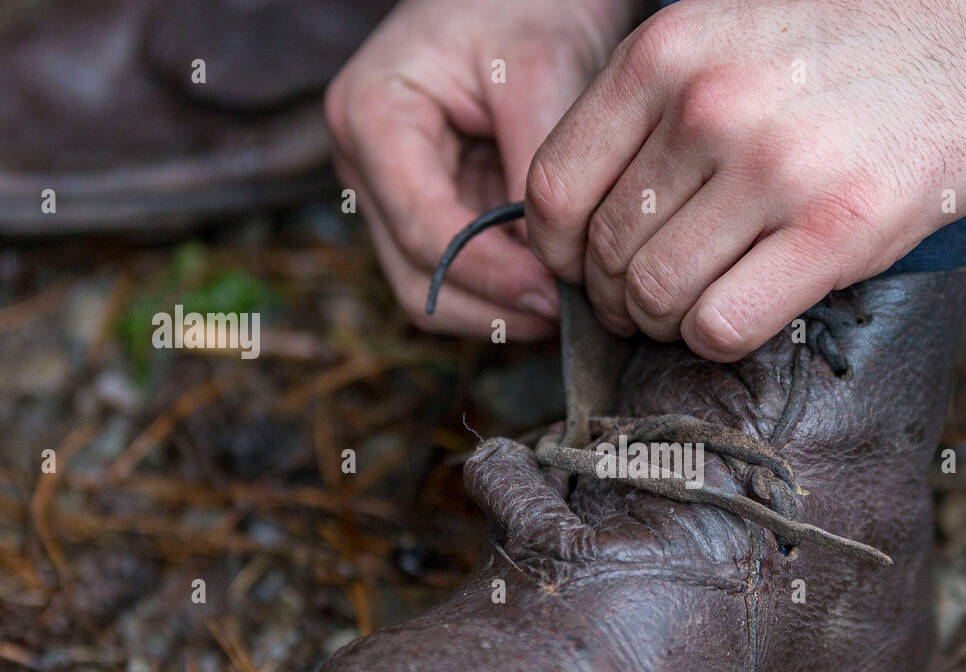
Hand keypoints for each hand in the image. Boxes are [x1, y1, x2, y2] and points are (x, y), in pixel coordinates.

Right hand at [326, 0, 638, 335]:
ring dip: (498, 311)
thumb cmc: (526, 7)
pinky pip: (459, 275)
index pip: (424, 231)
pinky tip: (555, 289)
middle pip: (417, 279)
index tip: (557, 296)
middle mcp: (366, 165)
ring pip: (432, 292)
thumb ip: (536, 170)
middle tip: (569, 318)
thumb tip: (551, 266)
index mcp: (373, 116)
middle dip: (493, 308)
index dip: (492, 275)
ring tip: (567, 309)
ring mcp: (391, 193)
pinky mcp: (426, 209)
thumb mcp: (540, 72)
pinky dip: (503, 291)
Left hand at [526, 0, 965, 359]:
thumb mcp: (731, 29)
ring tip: (692, 311)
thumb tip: (599, 203)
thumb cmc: (861, 34)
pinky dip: (714, 339)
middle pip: (605, 254)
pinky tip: (739, 318)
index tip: (585, 267)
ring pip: (657, 297)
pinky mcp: (839, 229)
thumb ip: (657, 104)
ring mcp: (773, 170)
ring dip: (664, 323)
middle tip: (649, 301)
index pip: (554, 188)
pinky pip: (723, 325)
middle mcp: (707, 109)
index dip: (558, 249)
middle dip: (617, 296)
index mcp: (667, 55)